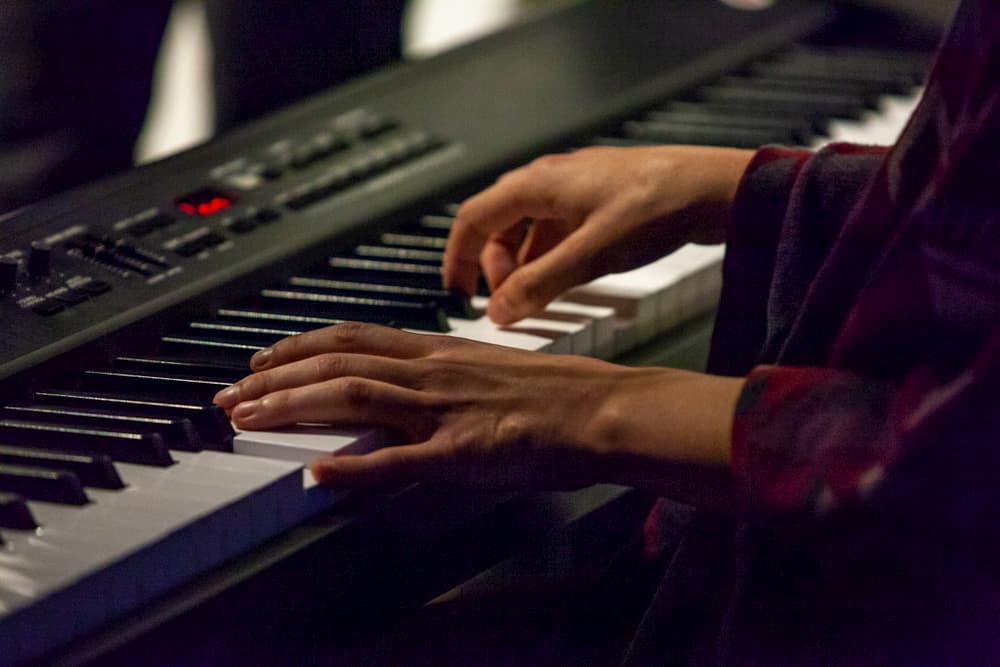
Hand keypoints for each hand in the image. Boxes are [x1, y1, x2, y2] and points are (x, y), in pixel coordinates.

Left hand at [212, 323, 742, 494]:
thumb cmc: (557, 392)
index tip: (265, 357)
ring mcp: (445, 409)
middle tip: (231, 393)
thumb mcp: (490, 371)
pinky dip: (353, 465)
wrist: (604, 410)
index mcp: (440, 351)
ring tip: (247, 417)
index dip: (300, 345)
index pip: (354, 338)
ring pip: (353, 394)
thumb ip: (444, 377)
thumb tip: (409, 386)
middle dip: (274, 375)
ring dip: (291, 405)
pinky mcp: (463, 451)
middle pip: (337, 361)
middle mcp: (433, 370)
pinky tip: (315, 472)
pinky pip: (398, 459)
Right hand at [443, 145, 752, 323]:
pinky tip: (566, 280)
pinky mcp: (601, 201)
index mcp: (538, 184)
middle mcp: (551, 181)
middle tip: (507, 305)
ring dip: (525, 265)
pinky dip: (552, 258)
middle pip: (500, 225)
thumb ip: (540, 285)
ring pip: (531, 230)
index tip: (457, 293)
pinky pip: (559, 231)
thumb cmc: (656, 207)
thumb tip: (498, 313)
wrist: (716, 189)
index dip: (459, 257)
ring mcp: (577, 189)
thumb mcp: (591, 254)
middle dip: (496, 267)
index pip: (473, 218)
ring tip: (536, 298)